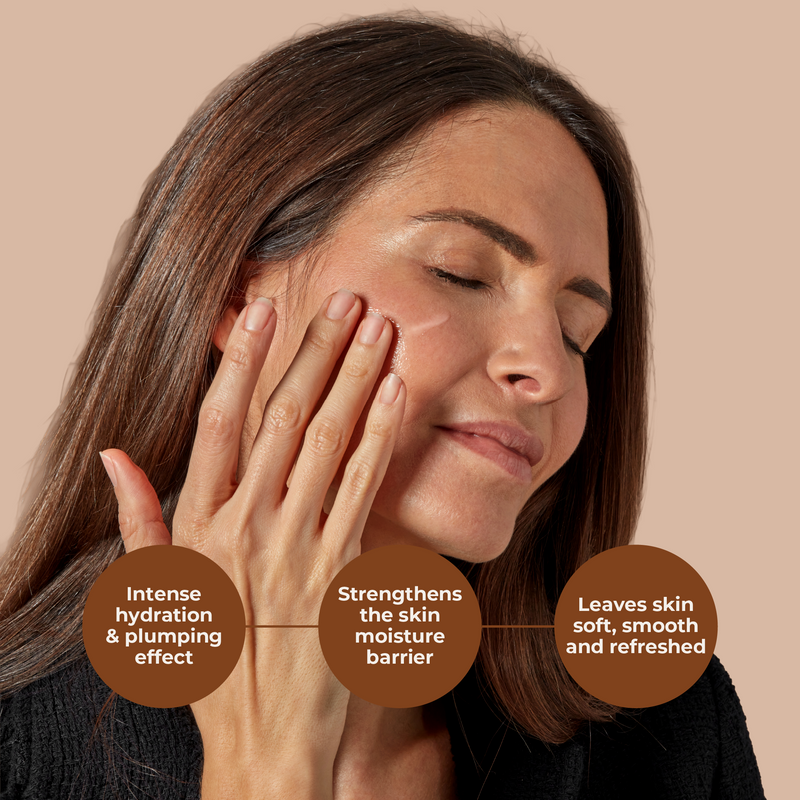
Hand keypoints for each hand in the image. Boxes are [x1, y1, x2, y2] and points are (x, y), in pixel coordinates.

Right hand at [99, 289, 405, 797]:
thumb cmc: (212, 658)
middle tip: (347, 300)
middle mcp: (249, 526)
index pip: (221, 424)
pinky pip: (364, 489)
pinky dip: (381, 437)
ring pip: (330, 443)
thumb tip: (115, 455)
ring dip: (356, 379)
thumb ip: (140, 518)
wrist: (264, 736)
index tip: (264, 311)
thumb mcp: (160, 590)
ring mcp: (299, 546)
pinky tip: (396, 393)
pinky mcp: (342, 569)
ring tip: (380, 329)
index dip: (242, 363)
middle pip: (286, 420)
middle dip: (318, 353)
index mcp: (200, 524)